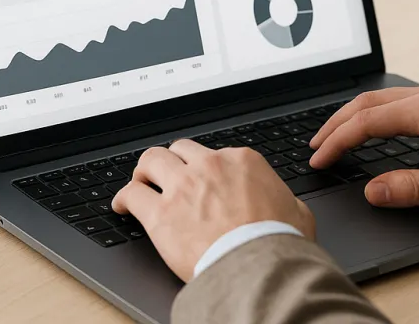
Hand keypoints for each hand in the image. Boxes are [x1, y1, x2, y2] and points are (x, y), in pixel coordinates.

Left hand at [111, 140, 314, 281]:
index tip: (201, 181)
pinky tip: (122, 206)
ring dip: (144, 171)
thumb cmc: (278, 242)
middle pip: (179, 150)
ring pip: (151, 160)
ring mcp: (183, 187)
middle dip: (172, 162)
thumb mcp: (297, 212)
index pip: (214, 154)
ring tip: (140, 182)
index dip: (204, 168)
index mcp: (241, 162)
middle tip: (166, 175)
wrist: (260, 267)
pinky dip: (124, 198)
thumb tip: (288, 205)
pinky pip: (131, 194)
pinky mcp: (161, 214)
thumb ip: (286, 200)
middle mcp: (210, 166)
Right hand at [309, 85, 418, 207]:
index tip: (319, 160)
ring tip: (333, 135)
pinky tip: (371, 126)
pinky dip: (372, 113)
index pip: (366, 123)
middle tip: (314, 146)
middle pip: (366, 102)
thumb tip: (373, 192)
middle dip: (335, 123)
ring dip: (352, 116)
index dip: (337, 142)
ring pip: (380, 98)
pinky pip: (395, 100)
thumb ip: (411, 188)